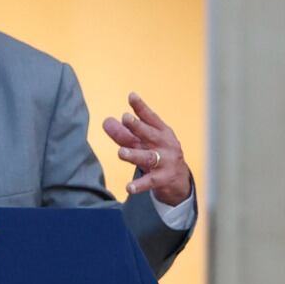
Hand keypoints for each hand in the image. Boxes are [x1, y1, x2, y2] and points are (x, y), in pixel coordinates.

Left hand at [102, 92, 192, 206]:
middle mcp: (165, 145)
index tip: (131, 96)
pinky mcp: (162, 179)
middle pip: (150, 135)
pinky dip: (139, 185)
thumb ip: (124, 133)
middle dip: (138, 127)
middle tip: (126, 118)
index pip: (151, 118)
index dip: (141, 107)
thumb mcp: (143, 142)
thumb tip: (106, 121)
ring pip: (148, 157)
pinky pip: (149, 182)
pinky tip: (129, 187)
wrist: (178, 179)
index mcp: (161, 132)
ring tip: (121, 153)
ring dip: (134, 154)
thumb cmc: (157, 154)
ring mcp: (165, 162)